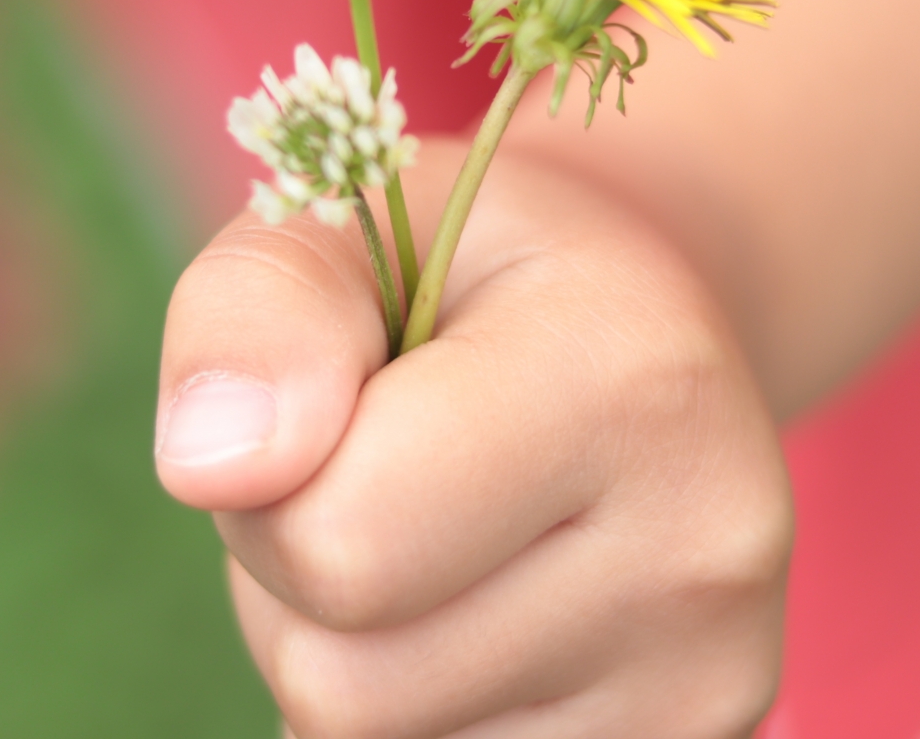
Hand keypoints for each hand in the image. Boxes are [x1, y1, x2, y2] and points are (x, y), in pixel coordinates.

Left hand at [157, 144, 791, 737]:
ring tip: (433, 531)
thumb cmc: (458, 274)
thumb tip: (208, 464)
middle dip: (301, 577)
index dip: (270, 482)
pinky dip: (412, 710)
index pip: (342, 543)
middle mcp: (705, 545)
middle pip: (345, 682)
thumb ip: (253, 313)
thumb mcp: (339, 229)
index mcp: (632, 378)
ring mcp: (711, 676)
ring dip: (349, 651)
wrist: (635, 332)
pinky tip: (476, 607)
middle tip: (380, 467)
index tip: (336, 396)